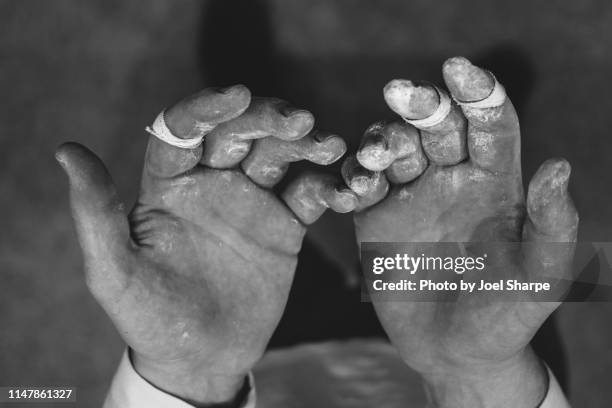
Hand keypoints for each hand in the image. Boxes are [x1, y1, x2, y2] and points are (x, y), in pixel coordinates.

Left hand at [56, 85, 355, 404]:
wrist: (203, 358)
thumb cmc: (150, 319)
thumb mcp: (114, 273)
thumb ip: (95, 214)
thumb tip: (67, 150)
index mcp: (168, 185)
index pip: (183, 129)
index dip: (207, 108)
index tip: (237, 96)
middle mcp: (211, 183)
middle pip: (238, 133)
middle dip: (267, 120)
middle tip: (298, 121)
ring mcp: (251, 201)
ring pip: (278, 155)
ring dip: (304, 144)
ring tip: (328, 146)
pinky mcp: (284, 226)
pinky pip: (307, 196)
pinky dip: (326, 186)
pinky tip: (341, 190)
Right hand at [343, 58, 577, 406]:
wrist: (455, 354)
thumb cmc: (506, 317)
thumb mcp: (541, 278)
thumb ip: (554, 225)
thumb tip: (559, 166)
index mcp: (496, 182)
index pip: (490, 124)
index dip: (478, 93)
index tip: (459, 69)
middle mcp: (451, 179)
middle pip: (435, 125)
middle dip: (420, 104)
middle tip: (400, 92)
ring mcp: (410, 196)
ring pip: (391, 148)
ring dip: (380, 142)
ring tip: (375, 158)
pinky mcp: (375, 218)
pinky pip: (358, 186)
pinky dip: (351, 180)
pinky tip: (351, 190)